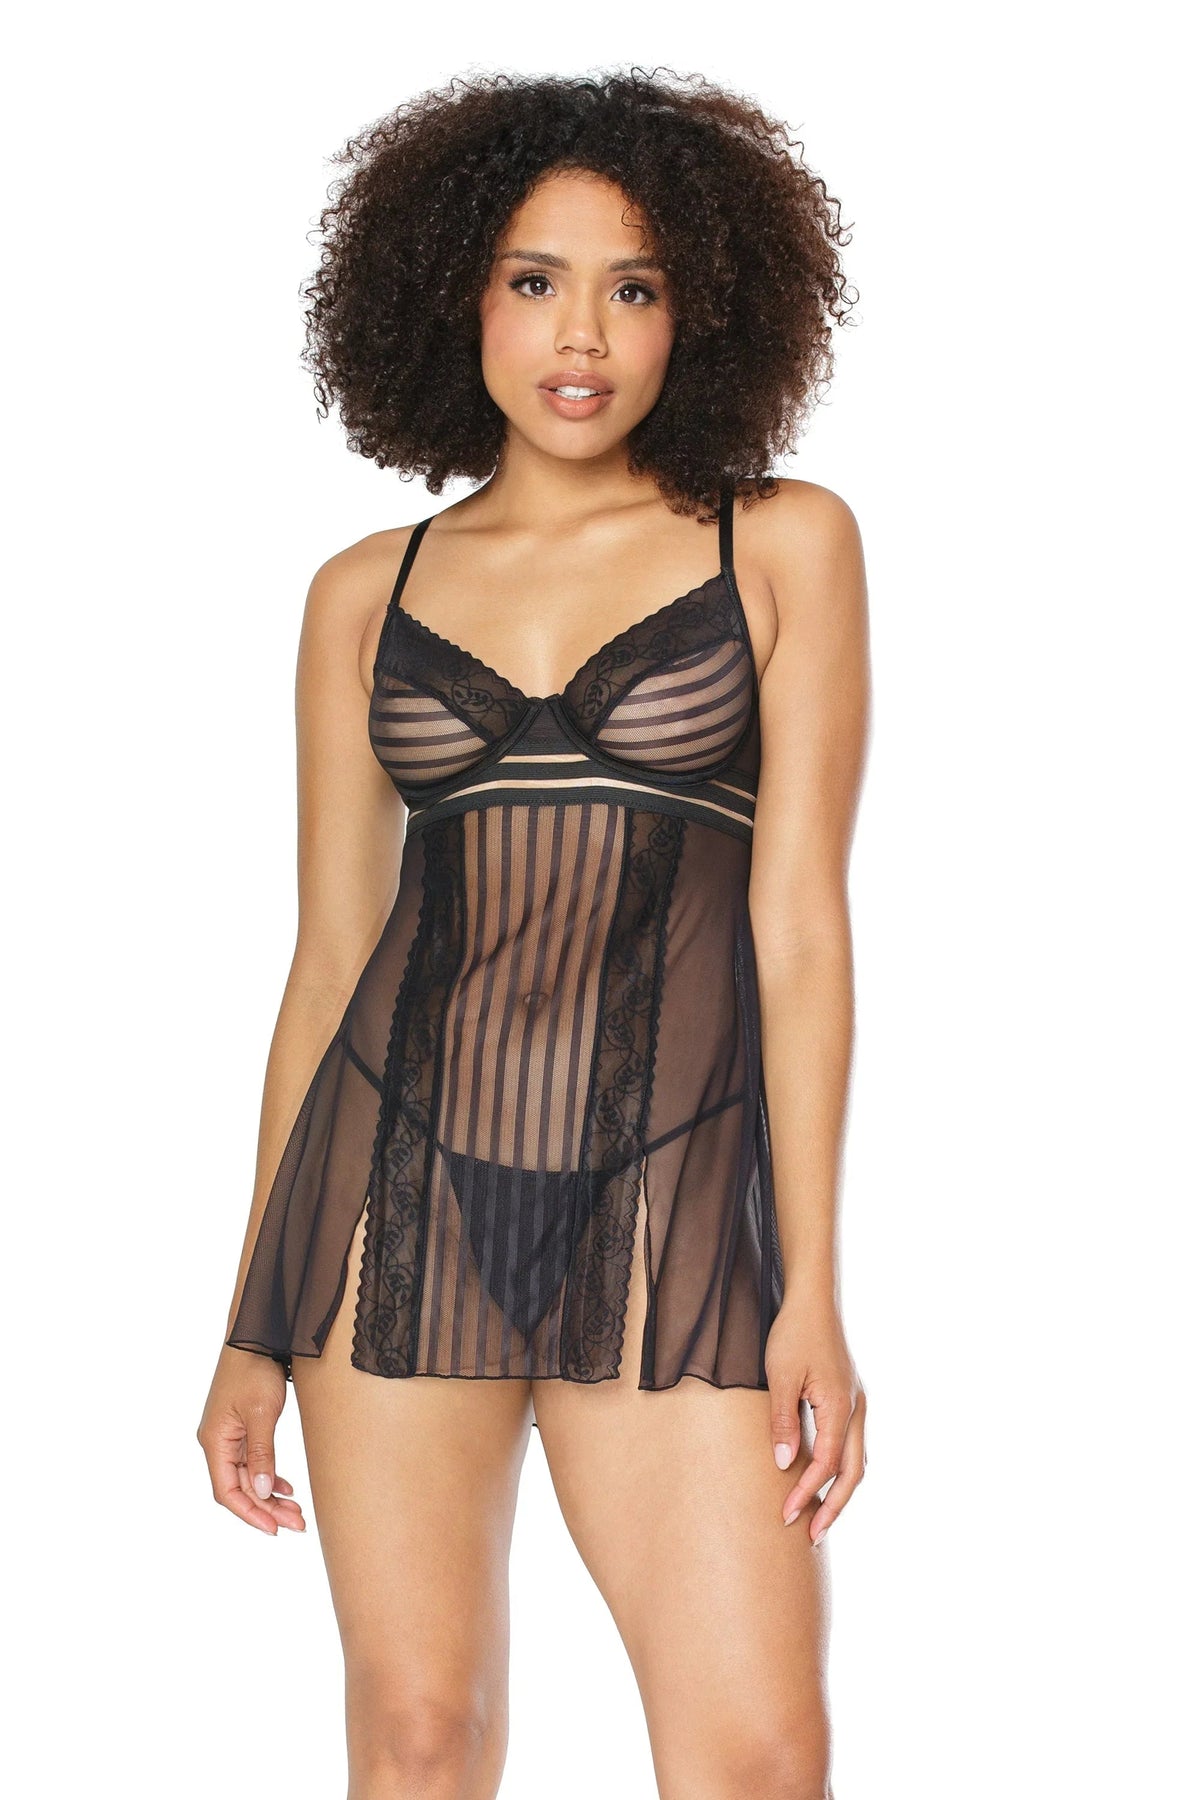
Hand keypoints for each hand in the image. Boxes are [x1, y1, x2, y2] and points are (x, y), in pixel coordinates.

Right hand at [197, 1347, 306, 1535]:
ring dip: (270, 1495)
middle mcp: (217, 1442)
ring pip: (248, 1476)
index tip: (274, 1529)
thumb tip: (264, 1492)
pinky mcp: (240, 1427)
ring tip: (296, 1511)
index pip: (227, 1491)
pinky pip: (252, 1461)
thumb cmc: (254, 1369)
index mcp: (214, 1441)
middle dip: (266, 1509)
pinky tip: (286, 1487)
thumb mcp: (262, 1413)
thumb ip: (262, 1453)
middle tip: (296, 1524)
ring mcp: (228, 1435)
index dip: (250, 1513)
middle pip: (239, 1488)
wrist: (255, 1335)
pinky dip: (269, 1475)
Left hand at [765, 1299, 865, 1544]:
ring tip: (818, 1518)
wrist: (813, 1300)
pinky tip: (821, 1477)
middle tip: (812, 1537)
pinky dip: (840, 1469)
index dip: (807, 1493)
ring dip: (839, 1491)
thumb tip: (785, 1465)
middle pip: (853, 1473)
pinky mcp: (849, 1399)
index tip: (786, 1515)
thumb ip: (782, 1421)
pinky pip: (850, 1444)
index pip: (827, 1464)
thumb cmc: (794, 1333)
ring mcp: (856, 1404)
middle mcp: (856, 1410)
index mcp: (841, 1406)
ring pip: (857, 1460)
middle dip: (834, 1508)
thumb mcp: (780, 1376)